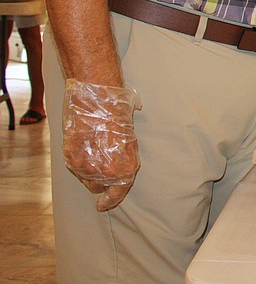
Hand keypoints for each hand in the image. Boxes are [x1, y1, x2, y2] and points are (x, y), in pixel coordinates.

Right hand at [62, 79, 141, 211]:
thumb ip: (126, 159)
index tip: (103, 205)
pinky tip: (85, 150)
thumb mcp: (131, 141)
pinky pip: (76, 169)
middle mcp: (105, 172)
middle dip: (102, 181)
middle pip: (100, 187)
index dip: (111, 200)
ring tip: (95, 152)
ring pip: (86, 179)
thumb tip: (120, 168)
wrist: (97, 102)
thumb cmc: (118, 117)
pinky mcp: (71, 159)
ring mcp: (86, 167)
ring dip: (90, 173)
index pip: (118, 192)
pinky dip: (80, 164)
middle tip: (103, 166)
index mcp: (124, 168)